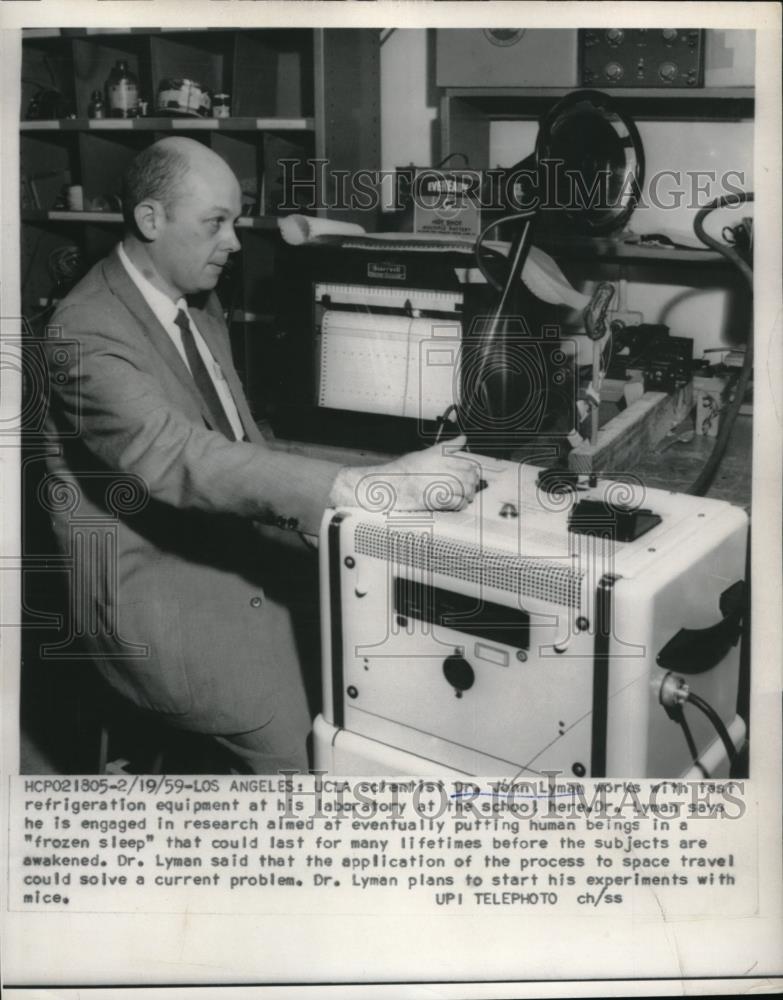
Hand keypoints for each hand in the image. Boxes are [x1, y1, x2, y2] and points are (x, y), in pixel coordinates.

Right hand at [329, 434, 479, 512]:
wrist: (389, 484)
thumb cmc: (403, 470)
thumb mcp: (425, 452)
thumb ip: (447, 447)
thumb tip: (462, 439)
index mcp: (442, 457)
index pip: (468, 463)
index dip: (473, 470)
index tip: (471, 474)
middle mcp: (444, 469)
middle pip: (470, 477)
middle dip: (472, 483)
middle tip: (469, 487)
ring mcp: (441, 484)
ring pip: (466, 490)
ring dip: (468, 494)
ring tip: (465, 496)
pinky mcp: (438, 499)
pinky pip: (458, 503)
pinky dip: (460, 505)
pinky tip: (457, 504)